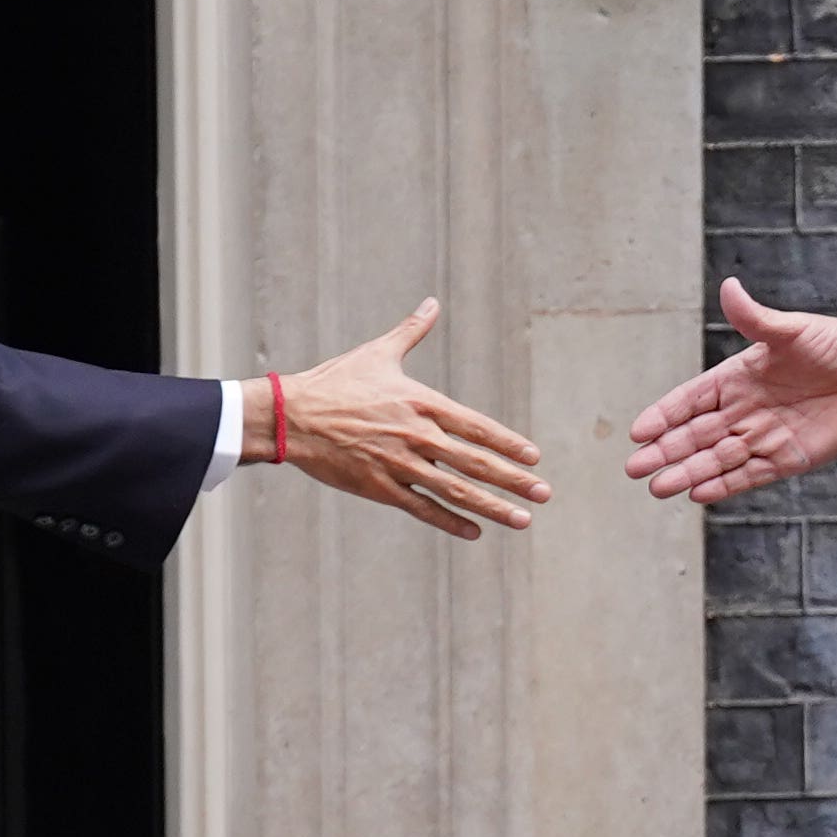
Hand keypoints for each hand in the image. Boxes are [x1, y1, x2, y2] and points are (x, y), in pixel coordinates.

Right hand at [252, 299, 549, 539]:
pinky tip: (474, 532)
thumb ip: (411, 331)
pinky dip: (450, 521)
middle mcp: (417, 434)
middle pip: (475, 462)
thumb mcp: (378, 352)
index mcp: (422, 402)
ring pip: (455, 490)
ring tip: (523, 520)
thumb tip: (431, 303)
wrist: (292, 416)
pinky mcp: (380, 487)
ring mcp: (400, 463)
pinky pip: (422, 508)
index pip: (476, 426)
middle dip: (514, 479)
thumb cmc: (335, 381)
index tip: (534, 456)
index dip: (508, 443)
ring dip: (492, 507)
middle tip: (545, 493)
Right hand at [622, 278, 836, 504]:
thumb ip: (755, 319)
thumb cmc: (834, 344)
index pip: (691, 399)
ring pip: (716, 459)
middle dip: (665, 452)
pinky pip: (749, 474)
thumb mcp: (791, 330)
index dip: (665, 415)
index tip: (638, 432)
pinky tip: (699, 493)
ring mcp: (764, 436)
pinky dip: (725, 485)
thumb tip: (728, 286)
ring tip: (658, 488)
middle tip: (634, 469)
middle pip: (695, 435)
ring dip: (688, 473)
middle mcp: (744, 410)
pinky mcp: (787, 458)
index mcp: (737, 377)